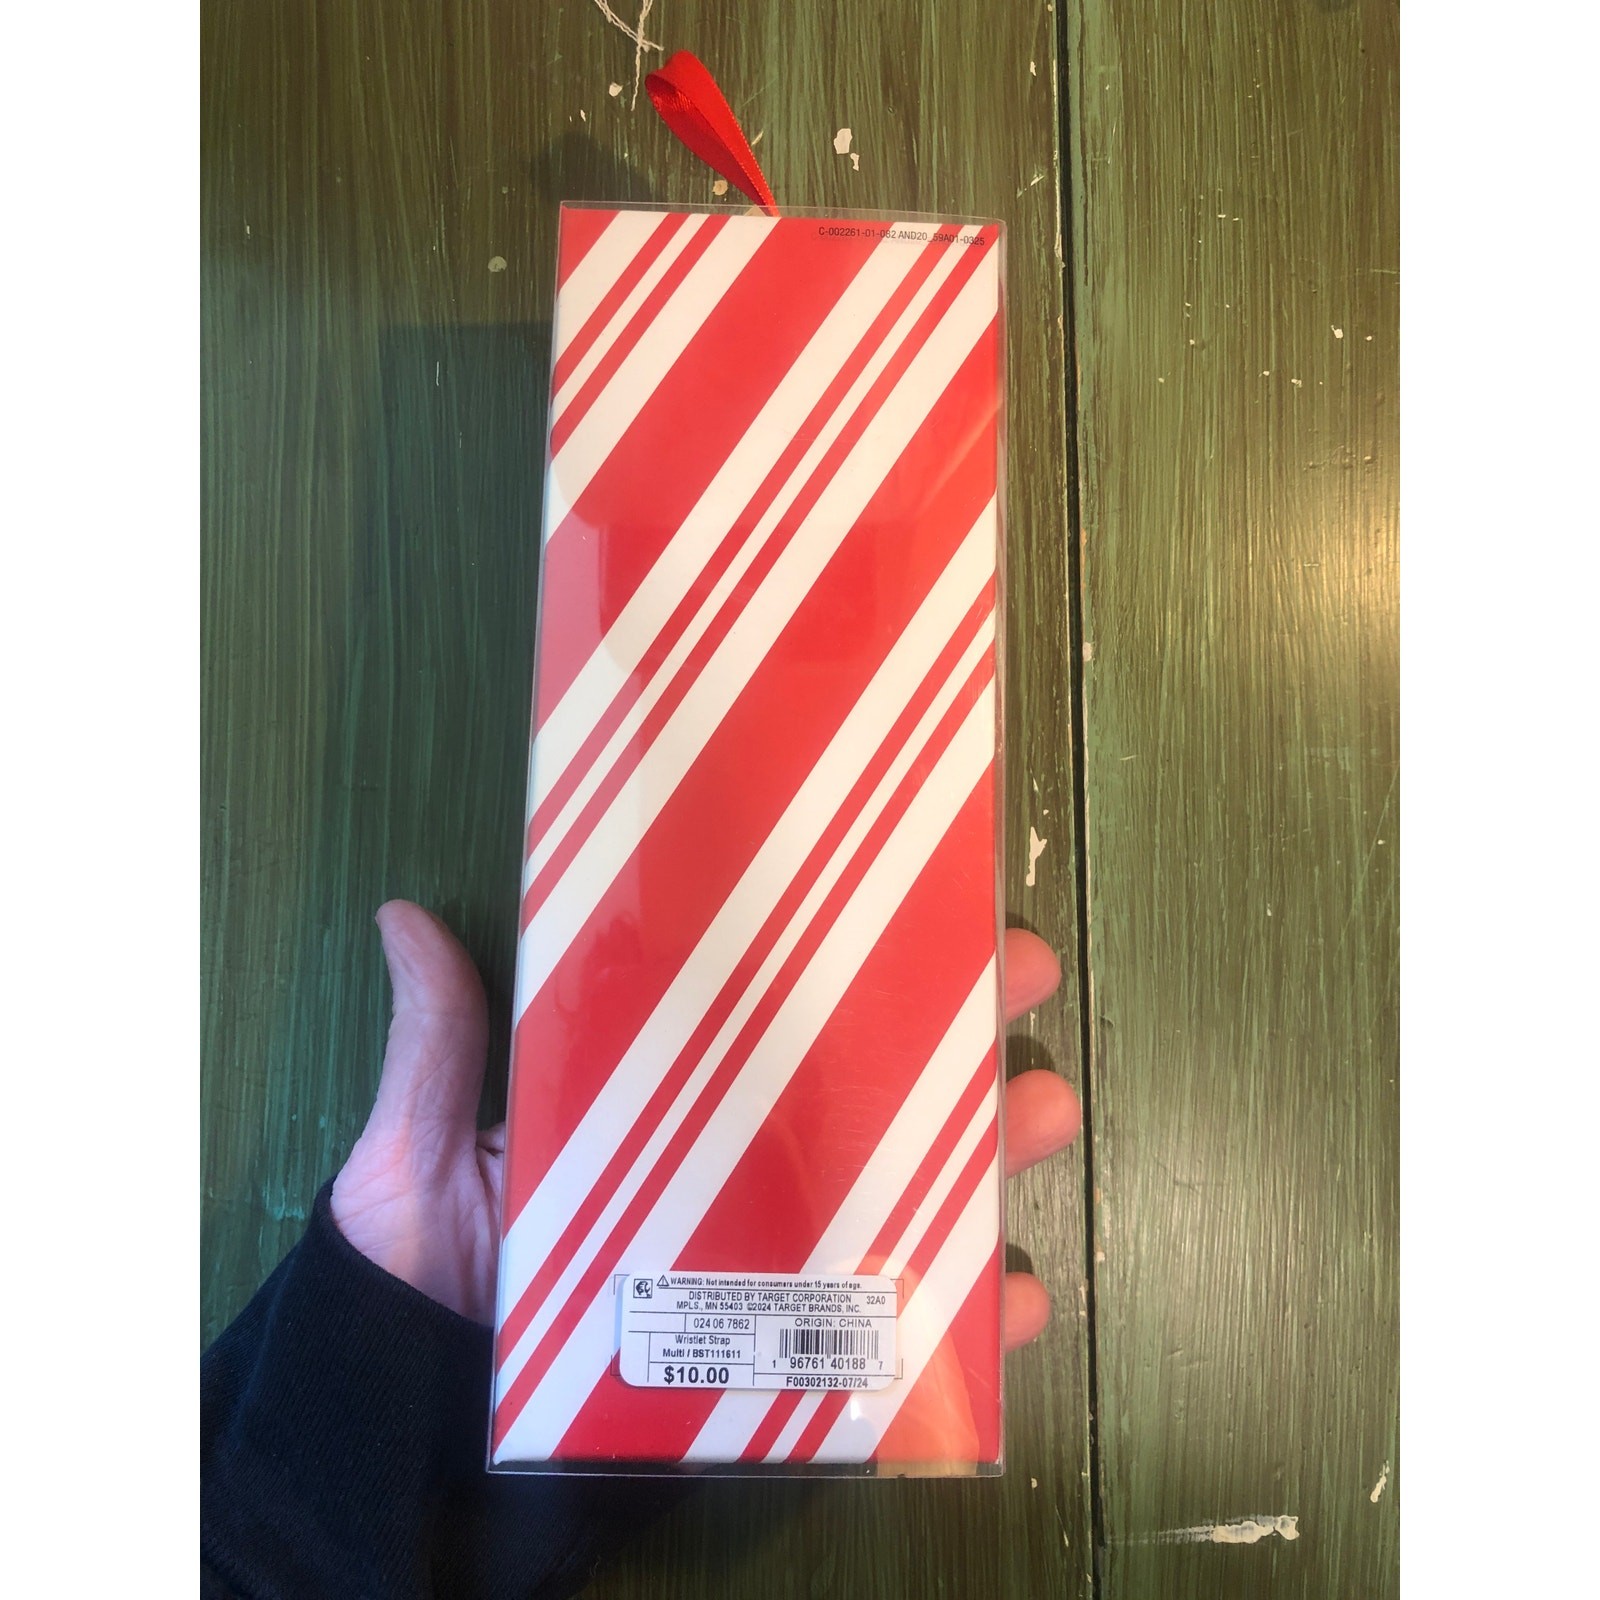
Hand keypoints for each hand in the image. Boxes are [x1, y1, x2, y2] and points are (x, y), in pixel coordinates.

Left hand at [332, 902, 1080, 1342]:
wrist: (413, 1438)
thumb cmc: (418, 1283)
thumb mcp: (414, 1157)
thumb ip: (435, 1052)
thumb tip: (402, 916)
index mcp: (662, 1108)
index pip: (770, 1015)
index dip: (847, 953)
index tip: (916, 890)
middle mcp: (729, 1179)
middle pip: (861, 1096)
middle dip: (954, 1031)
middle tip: (1022, 972)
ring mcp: (763, 1271)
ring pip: (901, 1203)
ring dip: (988, 1159)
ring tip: (1045, 1113)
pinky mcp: (779, 1362)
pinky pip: (887, 1347)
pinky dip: (963, 1333)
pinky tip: (1022, 1302)